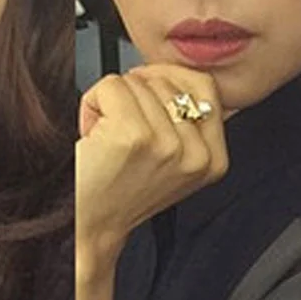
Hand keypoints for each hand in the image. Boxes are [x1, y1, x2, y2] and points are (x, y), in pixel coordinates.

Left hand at [75, 64, 228, 299]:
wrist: (87, 227)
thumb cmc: (118, 191)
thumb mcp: (171, 160)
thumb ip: (185, 120)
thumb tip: (174, 72)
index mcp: (213, 160)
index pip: (205, 86)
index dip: (169, 77)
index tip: (147, 87)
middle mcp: (196, 154)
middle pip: (166, 80)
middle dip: (135, 95)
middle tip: (120, 130)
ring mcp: (168, 144)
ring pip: (137, 82)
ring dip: (111, 101)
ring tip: (106, 136)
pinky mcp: (135, 135)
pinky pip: (111, 86)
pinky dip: (92, 102)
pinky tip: (92, 132)